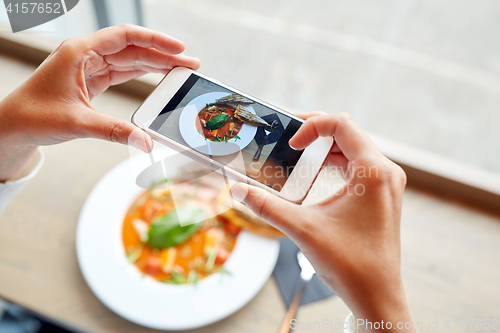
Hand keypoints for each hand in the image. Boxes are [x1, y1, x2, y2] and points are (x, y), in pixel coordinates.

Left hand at [0, 24, 198, 181]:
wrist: (12, 127)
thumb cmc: (33, 117)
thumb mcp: (78, 123)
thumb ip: (115, 132)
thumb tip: (146, 142)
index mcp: (80, 52)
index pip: (125, 37)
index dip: (155, 40)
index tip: (179, 49)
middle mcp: (86, 55)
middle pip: (133, 48)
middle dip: (163, 55)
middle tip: (189, 64)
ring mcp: (89, 67)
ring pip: (129, 60)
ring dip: (155, 65)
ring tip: (180, 72)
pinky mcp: (91, 81)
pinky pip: (122, 73)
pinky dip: (142, 76)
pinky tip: (158, 79)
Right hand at [231, 112, 415, 331]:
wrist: (376, 295)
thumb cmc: (350, 264)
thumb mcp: (302, 228)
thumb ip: (267, 206)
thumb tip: (237, 190)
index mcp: (373, 171)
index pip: (342, 123)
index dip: (312, 125)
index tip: (291, 143)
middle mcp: (385, 172)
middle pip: (348, 133)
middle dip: (315, 134)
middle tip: (288, 141)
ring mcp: (386, 184)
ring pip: (353, 149)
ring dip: (324, 150)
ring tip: (298, 159)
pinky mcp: (382, 195)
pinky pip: (358, 166)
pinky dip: (334, 165)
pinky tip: (315, 178)